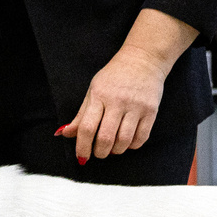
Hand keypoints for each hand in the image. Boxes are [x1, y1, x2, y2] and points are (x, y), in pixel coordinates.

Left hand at [59, 7, 194, 163]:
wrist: (143, 59)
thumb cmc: (115, 76)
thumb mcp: (93, 90)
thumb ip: (80, 115)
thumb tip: (65, 134)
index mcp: (99, 95)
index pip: (87, 127)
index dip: (82, 146)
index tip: (82, 157)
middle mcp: (118, 101)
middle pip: (105, 138)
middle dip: (99, 152)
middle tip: (98, 153)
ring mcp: (136, 106)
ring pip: (124, 141)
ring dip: (115, 151)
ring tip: (112, 148)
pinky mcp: (151, 111)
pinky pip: (141, 138)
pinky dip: (132, 146)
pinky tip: (127, 142)